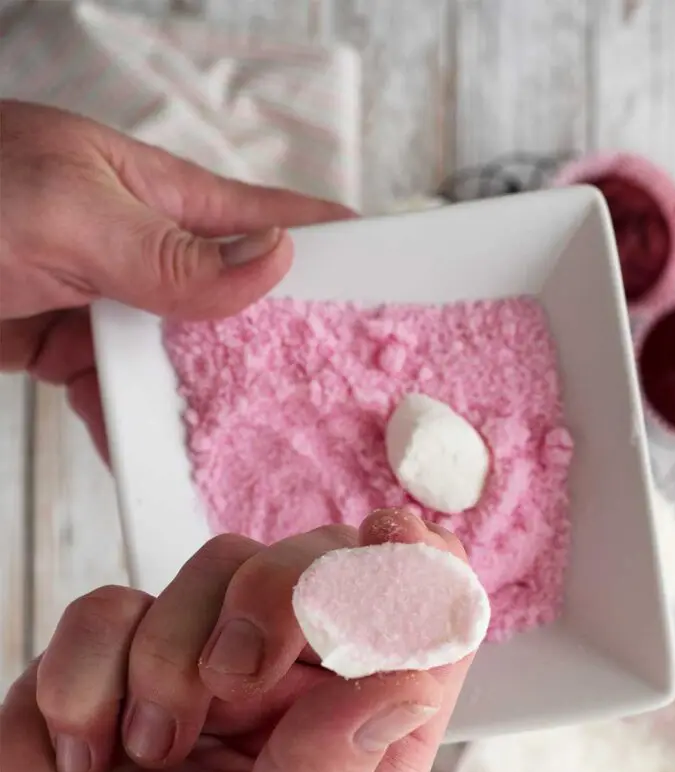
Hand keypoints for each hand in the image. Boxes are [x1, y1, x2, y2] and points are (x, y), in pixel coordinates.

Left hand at [0, 100, 352, 458]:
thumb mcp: (68, 212)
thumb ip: (172, 251)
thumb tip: (276, 267)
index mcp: (163, 194)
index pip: (276, 221)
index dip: (339, 252)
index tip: (396, 299)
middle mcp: (149, 249)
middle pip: (242, 304)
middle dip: (289, 348)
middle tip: (342, 405)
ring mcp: (112, 303)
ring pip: (189, 361)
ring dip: (220, 404)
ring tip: (268, 452)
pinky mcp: (72, 350)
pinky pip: (127, 395)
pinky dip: (144, 429)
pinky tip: (169, 463)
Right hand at [0, 510, 472, 771]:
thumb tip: (409, 683)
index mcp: (352, 760)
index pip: (421, 643)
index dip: (421, 576)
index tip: (394, 540)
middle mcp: (292, 699)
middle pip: (324, 568)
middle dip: (279, 598)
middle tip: (233, 677)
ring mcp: (205, 664)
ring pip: (222, 565)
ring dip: (171, 655)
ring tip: (149, 751)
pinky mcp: (121, 651)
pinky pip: (116, 601)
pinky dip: (91, 671)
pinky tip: (88, 751)